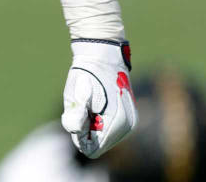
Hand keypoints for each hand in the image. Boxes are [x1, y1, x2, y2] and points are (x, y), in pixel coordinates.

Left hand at [60, 39, 135, 157]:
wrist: (103, 55)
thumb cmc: (87, 74)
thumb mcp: (75, 94)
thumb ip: (75, 115)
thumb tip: (76, 130)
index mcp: (117, 123)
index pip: (93, 149)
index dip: (80, 136)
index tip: (79, 114)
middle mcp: (128, 126)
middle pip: (98, 145)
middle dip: (86, 130)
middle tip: (85, 106)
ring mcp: (130, 122)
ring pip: (102, 138)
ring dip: (91, 124)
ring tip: (92, 104)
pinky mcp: (128, 118)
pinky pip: (107, 130)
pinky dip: (98, 120)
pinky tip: (97, 104)